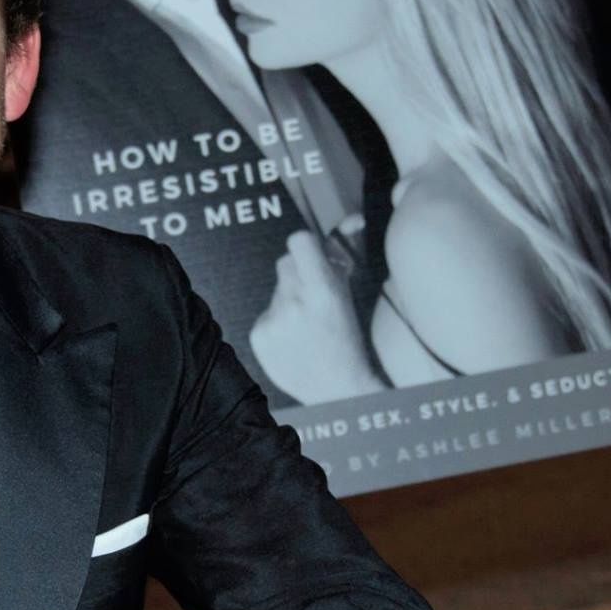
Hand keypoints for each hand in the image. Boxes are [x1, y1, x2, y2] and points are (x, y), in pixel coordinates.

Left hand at [249, 230, 383, 403]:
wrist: (338, 390)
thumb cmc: (350, 341)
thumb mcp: (351, 296)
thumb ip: (345, 254)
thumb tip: (352, 219)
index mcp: (323, 292)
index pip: (299, 241)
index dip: (307, 245)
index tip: (315, 256)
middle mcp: (295, 305)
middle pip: (285, 263)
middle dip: (300, 273)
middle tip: (315, 295)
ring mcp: (274, 322)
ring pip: (277, 290)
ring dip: (290, 299)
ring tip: (308, 325)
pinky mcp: (259, 337)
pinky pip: (266, 312)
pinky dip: (278, 321)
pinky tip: (294, 338)